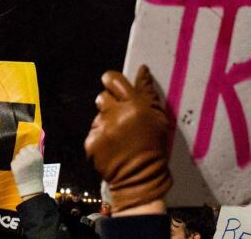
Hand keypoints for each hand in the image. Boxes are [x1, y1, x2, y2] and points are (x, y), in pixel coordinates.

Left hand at [11, 144, 44, 199]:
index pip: (31, 146)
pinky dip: (16, 165)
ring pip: (18, 156)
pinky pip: (14, 161)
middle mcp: (30, 158)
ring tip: (23, 168)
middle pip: (23, 150)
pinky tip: (20, 171)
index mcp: (38, 156)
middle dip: (23, 155)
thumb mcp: (40, 163)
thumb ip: (36, 154)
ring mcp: (22, 162)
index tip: (29, 154)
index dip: (29, 150)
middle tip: (25, 162)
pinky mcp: (15, 166)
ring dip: (19, 160)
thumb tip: (34, 145)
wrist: (31, 187)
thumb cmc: (36, 176)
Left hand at [83, 65, 171, 211]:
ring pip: (97, 115)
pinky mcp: (91, 142)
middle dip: (110, 104)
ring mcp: (102, 129)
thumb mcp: (159, 118)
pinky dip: (100, 137)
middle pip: (102, 96)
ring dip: (106, 121)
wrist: (140, 179)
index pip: (114, 80)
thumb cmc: (153, 147)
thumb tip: (142, 70)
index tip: (114, 86)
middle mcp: (116, 115)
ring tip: (119, 135)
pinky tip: (111, 146)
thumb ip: (148, 92)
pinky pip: (92, 132)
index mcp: (135, 106)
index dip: (112, 81)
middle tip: (121, 117)